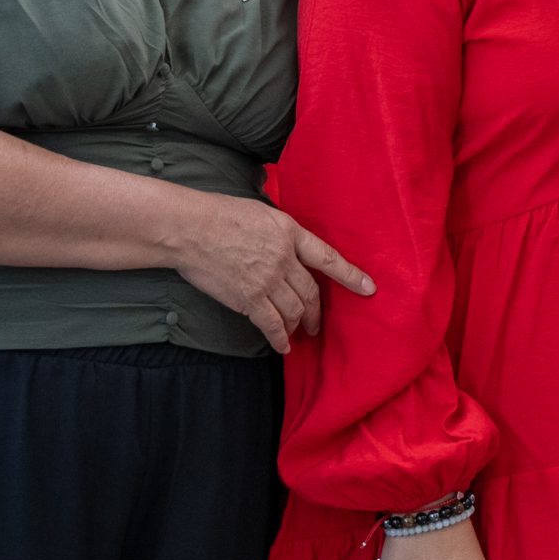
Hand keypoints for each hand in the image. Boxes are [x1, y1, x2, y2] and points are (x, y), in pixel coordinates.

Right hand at [172, 193, 373, 354]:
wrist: (190, 229)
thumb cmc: (220, 215)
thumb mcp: (262, 213)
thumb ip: (280, 232)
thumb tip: (287, 244)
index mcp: (290, 233)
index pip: (327, 257)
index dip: (350, 275)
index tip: (368, 288)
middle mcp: (284, 259)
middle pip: (311, 291)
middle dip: (317, 311)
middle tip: (317, 323)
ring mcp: (267, 280)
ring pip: (294, 310)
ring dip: (299, 324)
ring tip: (299, 332)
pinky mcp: (248, 299)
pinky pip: (271, 324)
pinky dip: (279, 338)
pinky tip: (283, 346)